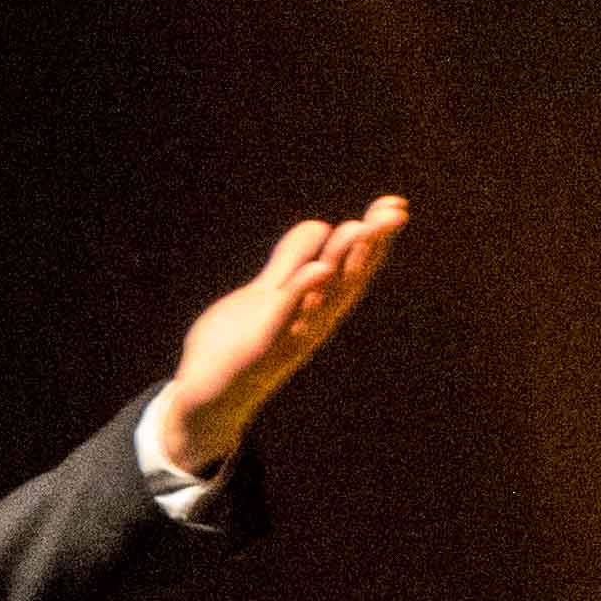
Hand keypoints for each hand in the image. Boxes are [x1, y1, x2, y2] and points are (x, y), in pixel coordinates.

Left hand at [155, 196, 407, 478]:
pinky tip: (318, 269)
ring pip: (323, 297)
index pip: (354, 268)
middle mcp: (311, 323)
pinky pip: (285, 319)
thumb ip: (290, 260)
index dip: (376, 238)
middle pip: (349, 280)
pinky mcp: (261, 349)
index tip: (396, 205)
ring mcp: (289, 337)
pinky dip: (302, 294)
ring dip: (343, 263)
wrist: (204, 395)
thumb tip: (320, 225)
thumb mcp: (267, 292)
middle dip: (371, 246)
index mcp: (315, 307)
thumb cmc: (237, 343)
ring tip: (358, 228)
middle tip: (393, 213)